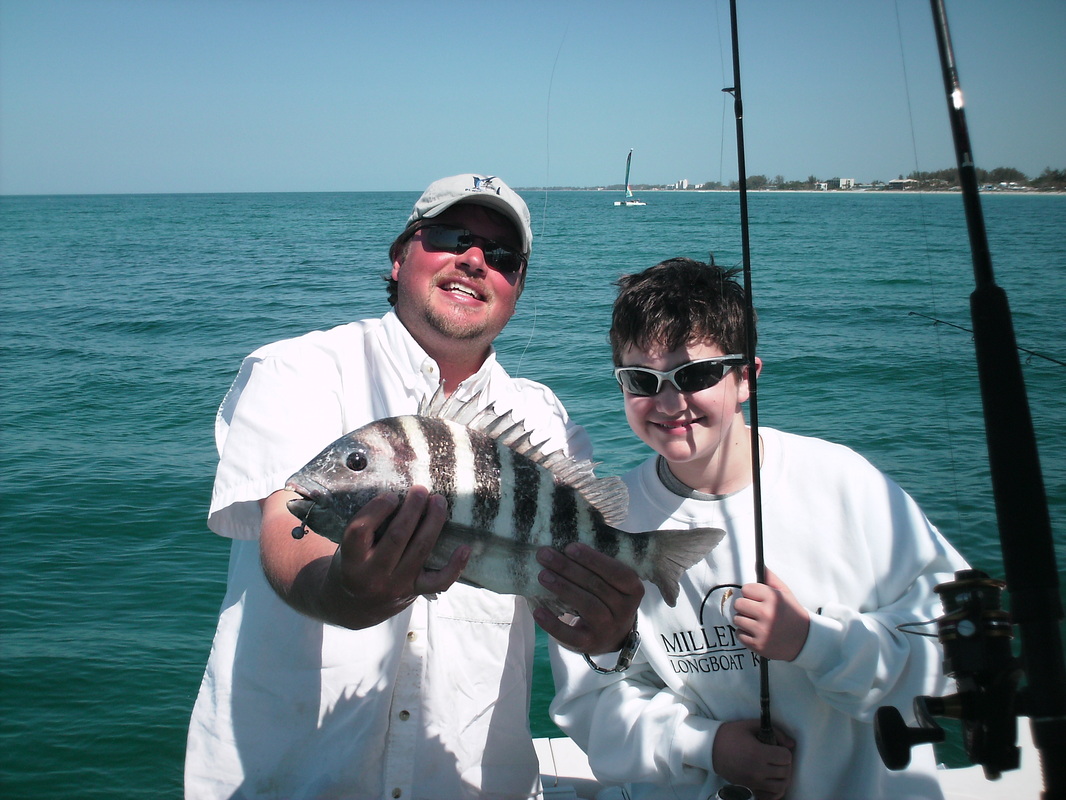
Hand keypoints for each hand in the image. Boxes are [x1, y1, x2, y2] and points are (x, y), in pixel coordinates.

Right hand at [329, 486, 468, 626]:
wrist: (355, 607)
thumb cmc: (354, 565)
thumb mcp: (348, 549)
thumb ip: (365, 528)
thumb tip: (396, 492)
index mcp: (351, 561)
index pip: (360, 531)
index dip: (377, 509)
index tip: (391, 495)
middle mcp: (373, 575)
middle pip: (396, 536)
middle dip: (412, 509)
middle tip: (421, 490)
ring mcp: (396, 585)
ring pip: (420, 550)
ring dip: (433, 522)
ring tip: (438, 502)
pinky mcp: (415, 591)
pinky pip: (440, 581)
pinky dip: (455, 565)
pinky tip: (464, 547)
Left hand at [532, 543, 643, 654]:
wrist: (610, 636)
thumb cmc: (606, 597)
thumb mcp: (611, 582)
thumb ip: (598, 564)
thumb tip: (563, 542)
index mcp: (633, 590)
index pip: (617, 572)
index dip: (593, 559)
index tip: (569, 546)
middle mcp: (625, 611)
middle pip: (597, 586)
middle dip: (569, 568)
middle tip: (545, 555)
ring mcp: (608, 629)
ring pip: (588, 606)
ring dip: (564, 588)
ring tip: (542, 575)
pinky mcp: (589, 644)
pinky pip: (570, 634)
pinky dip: (552, 623)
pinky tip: (537, 610)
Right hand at [712, 719, 794, 799]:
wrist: (710, 748)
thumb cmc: (731, 734)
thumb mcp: (751, 726)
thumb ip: (775, 732)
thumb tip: (792, 744)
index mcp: (758, 753)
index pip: (786, 757)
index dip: (785, 751)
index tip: (778, 748)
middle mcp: (757, 770)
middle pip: (785, 772)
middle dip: (786, 764)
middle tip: (778, 758)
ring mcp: (753, 782)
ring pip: (780, 787)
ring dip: (782, 778)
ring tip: (776, 770)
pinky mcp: (748, 789)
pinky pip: (769, 796)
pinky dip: (775, 791)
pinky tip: (771, 781)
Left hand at [732, 567, 809, 660]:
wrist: (804, 640)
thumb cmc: (792, 614)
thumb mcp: (785, 593)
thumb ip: (770, 578)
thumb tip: (758, 564)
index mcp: (773, 598)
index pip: (746, 589)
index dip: (751, 593)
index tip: (758, 599)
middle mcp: (767, 614)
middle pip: (738, 604)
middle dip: (745, 607)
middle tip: (756, 611)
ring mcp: (762, 630)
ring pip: (737, 619)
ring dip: (744, 620)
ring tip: (757, 622)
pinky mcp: (758, 645)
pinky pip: (739, 634)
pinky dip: (745, 634)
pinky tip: (757, 633)